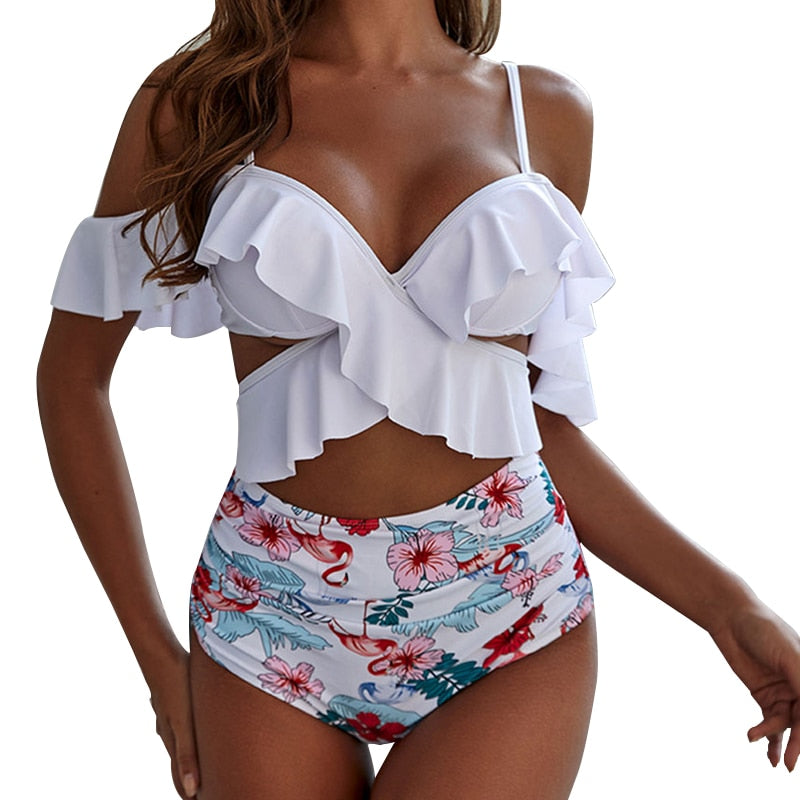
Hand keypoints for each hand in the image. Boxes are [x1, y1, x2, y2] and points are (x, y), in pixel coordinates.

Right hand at [146, 647, 199, 797]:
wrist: (160, 656)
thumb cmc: (175, 688)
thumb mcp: (184, 723)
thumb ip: (187, 755)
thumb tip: (191, 791)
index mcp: (173, 741)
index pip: (180, 776)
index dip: (189, 793)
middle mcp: (169, 731)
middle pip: (180, 761)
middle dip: (190, 776)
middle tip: (205, 788)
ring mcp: (168, 715)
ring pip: (180, 741)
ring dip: (188, 755)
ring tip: (198, 763)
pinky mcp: (172, 699)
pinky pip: (178, 723)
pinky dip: (186, 734)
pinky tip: (186, 726)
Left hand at [709, 599, 799, 770]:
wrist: (730, 618)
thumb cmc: (764, 630)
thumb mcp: (789, 656)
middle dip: (799, 743)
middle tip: (791, 764)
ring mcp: (784, 692)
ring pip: (787, 725)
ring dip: (779, 741)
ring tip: (773, 759)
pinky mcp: (764, 695)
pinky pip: (770, 721)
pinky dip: (768, 736)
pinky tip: (762, 747)